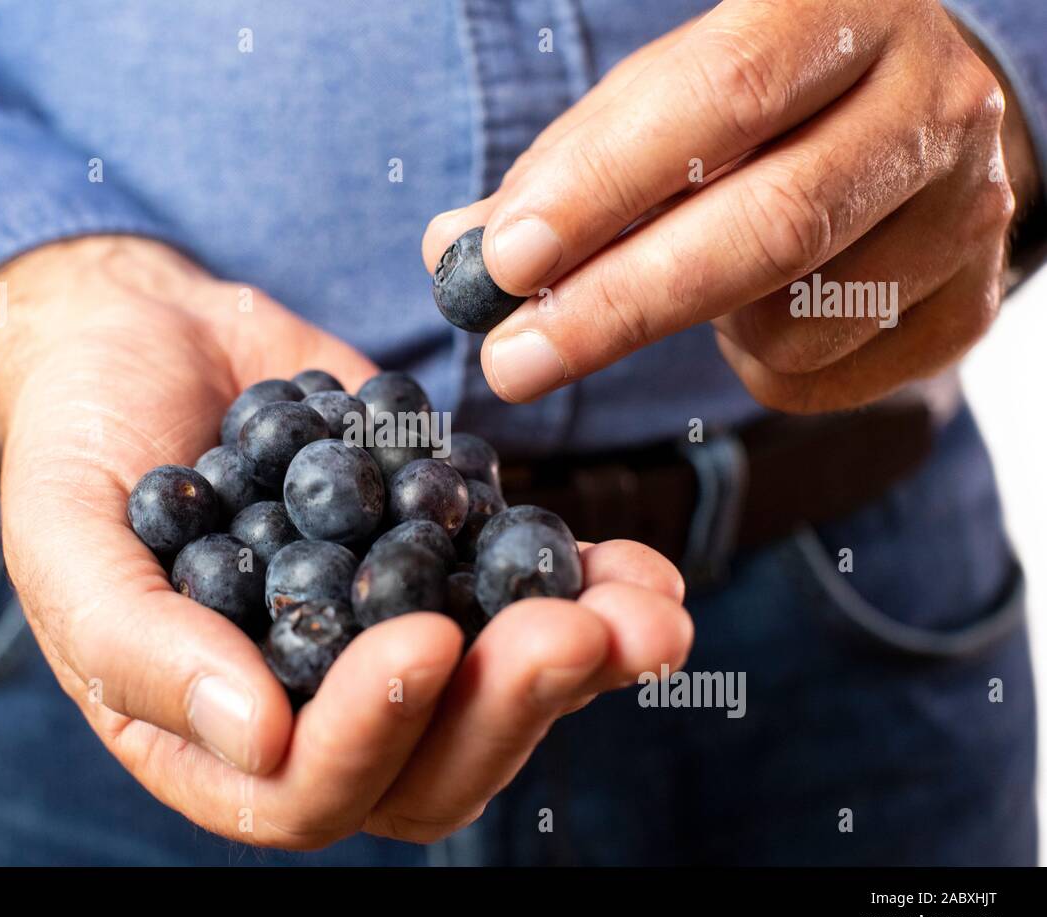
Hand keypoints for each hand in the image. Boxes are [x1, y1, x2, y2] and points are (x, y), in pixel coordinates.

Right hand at [0, 235, 693, 847]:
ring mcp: (390, 638)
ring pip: (498, 698)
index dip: (371, 736)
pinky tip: (638, 566)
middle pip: (430, 766)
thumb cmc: (82, 440)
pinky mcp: (444, 564)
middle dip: (506, 706)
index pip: (303, 790)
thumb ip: (136, 645)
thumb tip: (255, 738)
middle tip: (571, 633)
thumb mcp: (69, 538)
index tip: (423, 641)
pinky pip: (526, 601)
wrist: (148, 337)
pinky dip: (590, 589)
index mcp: (216, 734)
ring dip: (579, 663)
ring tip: (644, 613)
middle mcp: (314, 707)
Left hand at [424, 0, 1041, 411]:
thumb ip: (562, 174)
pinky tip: (756, 315)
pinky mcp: (968, 304)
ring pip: (798, 316)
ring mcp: (964, 208)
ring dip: (702, 331)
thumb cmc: (757, 113)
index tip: (505, 261)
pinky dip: (754, 364)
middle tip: (511, 362)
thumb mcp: (658, 107)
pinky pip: (824, 373)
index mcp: (836, 12)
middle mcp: (927, 101)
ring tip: (680, 287)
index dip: (604, 184)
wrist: (911, 125)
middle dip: (619, 304)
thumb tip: (455, 251)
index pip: (719, 96)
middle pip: (768, 222)